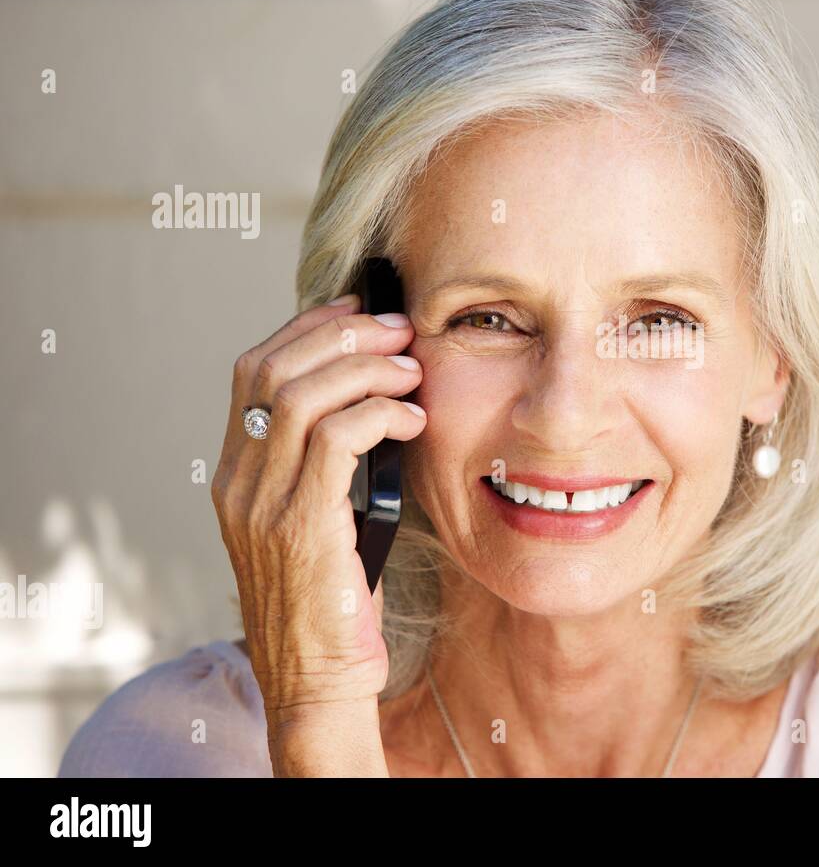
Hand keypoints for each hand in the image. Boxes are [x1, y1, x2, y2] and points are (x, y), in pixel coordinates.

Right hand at [211, 294, 425, 723]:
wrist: (316, 678)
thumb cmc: (332, 600)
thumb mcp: (319, 518)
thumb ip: (327, 462)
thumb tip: (375, 397)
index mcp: (236, 474)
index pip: (254, 371)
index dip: (306, 327)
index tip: (359, 309)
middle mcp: (238, 482)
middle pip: (273, 369)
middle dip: (340, 332)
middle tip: (397, 326)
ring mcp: (262, 504)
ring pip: (302, 395)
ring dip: (366, 367)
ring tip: (413, 368)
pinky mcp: (299, 526)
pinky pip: (335, 440)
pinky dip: (379, 414)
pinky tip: (412, 420)